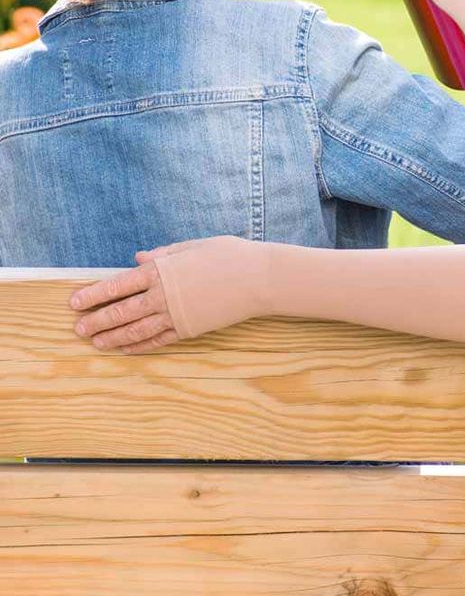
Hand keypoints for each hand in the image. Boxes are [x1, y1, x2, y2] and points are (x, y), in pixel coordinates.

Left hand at [70, 235, 260, 351]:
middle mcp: (163, 296)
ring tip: (95, 342)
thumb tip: (138, 258)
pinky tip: (126, 348)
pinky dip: (140, 346)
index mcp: (161, 271)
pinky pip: (158, 340)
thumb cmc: (228, 255)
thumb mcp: (192, 247)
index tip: (74, 302)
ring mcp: (175, 316)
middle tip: (78, 328)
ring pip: (135, 330)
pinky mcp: (189, 330)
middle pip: (121, 311)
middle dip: (97, 320)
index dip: (93, 294)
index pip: (117, 285)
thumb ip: (163, 254)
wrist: (258, 279)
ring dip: (112, 337)